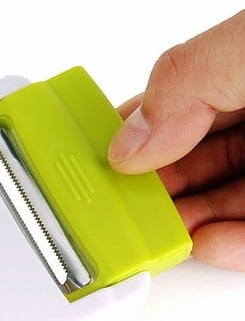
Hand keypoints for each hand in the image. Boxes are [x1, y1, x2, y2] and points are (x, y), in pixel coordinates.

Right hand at [108, 10, 244, 270]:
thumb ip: (187, 79)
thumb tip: (130, 142)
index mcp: (233, 73)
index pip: (163, 109)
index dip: (124, 135)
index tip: (90, 162)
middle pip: (183, 161)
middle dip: (147, 190)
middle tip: (115, 211)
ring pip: (216, 201)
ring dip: (181, 224)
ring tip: (152, 238)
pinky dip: (228, 246)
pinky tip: (204, 244)